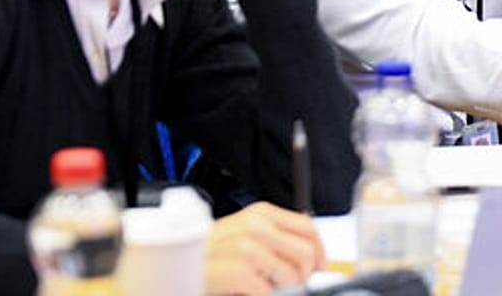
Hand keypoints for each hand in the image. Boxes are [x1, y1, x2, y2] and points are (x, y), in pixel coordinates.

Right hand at [205, 202, 324, 295]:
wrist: (180, 266)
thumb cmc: (212, 255)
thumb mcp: (245, 235)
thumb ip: (276, 239)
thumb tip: (312, 257)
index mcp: (261, 213)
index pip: (308, 227)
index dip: (319, 250)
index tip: (320, 267)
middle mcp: (256, 226)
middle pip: (306, 251)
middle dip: (306, 273)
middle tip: (296, 283)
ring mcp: (247, 247)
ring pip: (292, 273)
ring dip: (284, 287)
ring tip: (265, 286)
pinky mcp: (239, 271)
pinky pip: (270, 291)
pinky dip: (264, 295)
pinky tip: (248, 290)